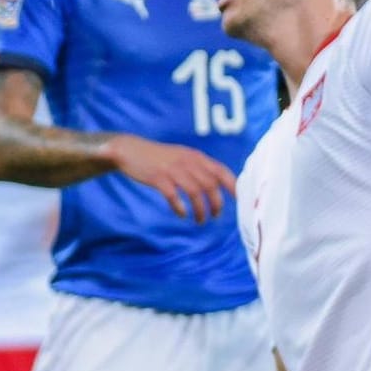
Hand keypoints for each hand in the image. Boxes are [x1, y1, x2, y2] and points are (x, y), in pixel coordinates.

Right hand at [105, 135, 235, 222]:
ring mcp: (173, 169)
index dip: (232, 185)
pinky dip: (180, 207)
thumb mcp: (182, 156)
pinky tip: (182, 214)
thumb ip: (198, 167)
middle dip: (216, 203)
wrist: (130, 150)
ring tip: (201, 220)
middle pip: (210, 185)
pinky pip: (173, 196)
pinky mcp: (158, 178)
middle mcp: (188, 161)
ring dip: (200, 209)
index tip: (240, 200)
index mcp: (196, 156)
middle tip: (215, 216)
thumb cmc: (159, 158)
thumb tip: (216, 184)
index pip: (221, 170)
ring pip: (195, 192)